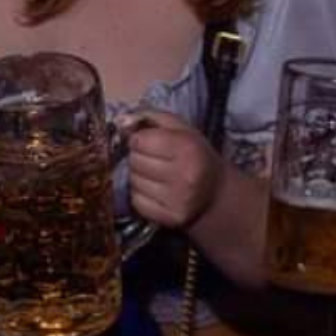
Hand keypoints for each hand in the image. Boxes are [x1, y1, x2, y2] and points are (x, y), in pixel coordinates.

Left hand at [122, 109, 222, 229]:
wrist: (214, 192)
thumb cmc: (194, 154)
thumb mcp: (181, 128)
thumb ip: (150, 116)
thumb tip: (121, 121)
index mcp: (187, 148)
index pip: (140, 141)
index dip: (138, 139)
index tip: (146, 141)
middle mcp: (184, 176)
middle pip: (135, 161)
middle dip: (136, 156)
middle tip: (149, 157)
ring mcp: (177, 200)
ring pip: (133, 182)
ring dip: (136, 175)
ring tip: (152, 173)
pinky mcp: (170, 218)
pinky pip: (136, 202)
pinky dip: (139, 194)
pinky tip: (152, 189)